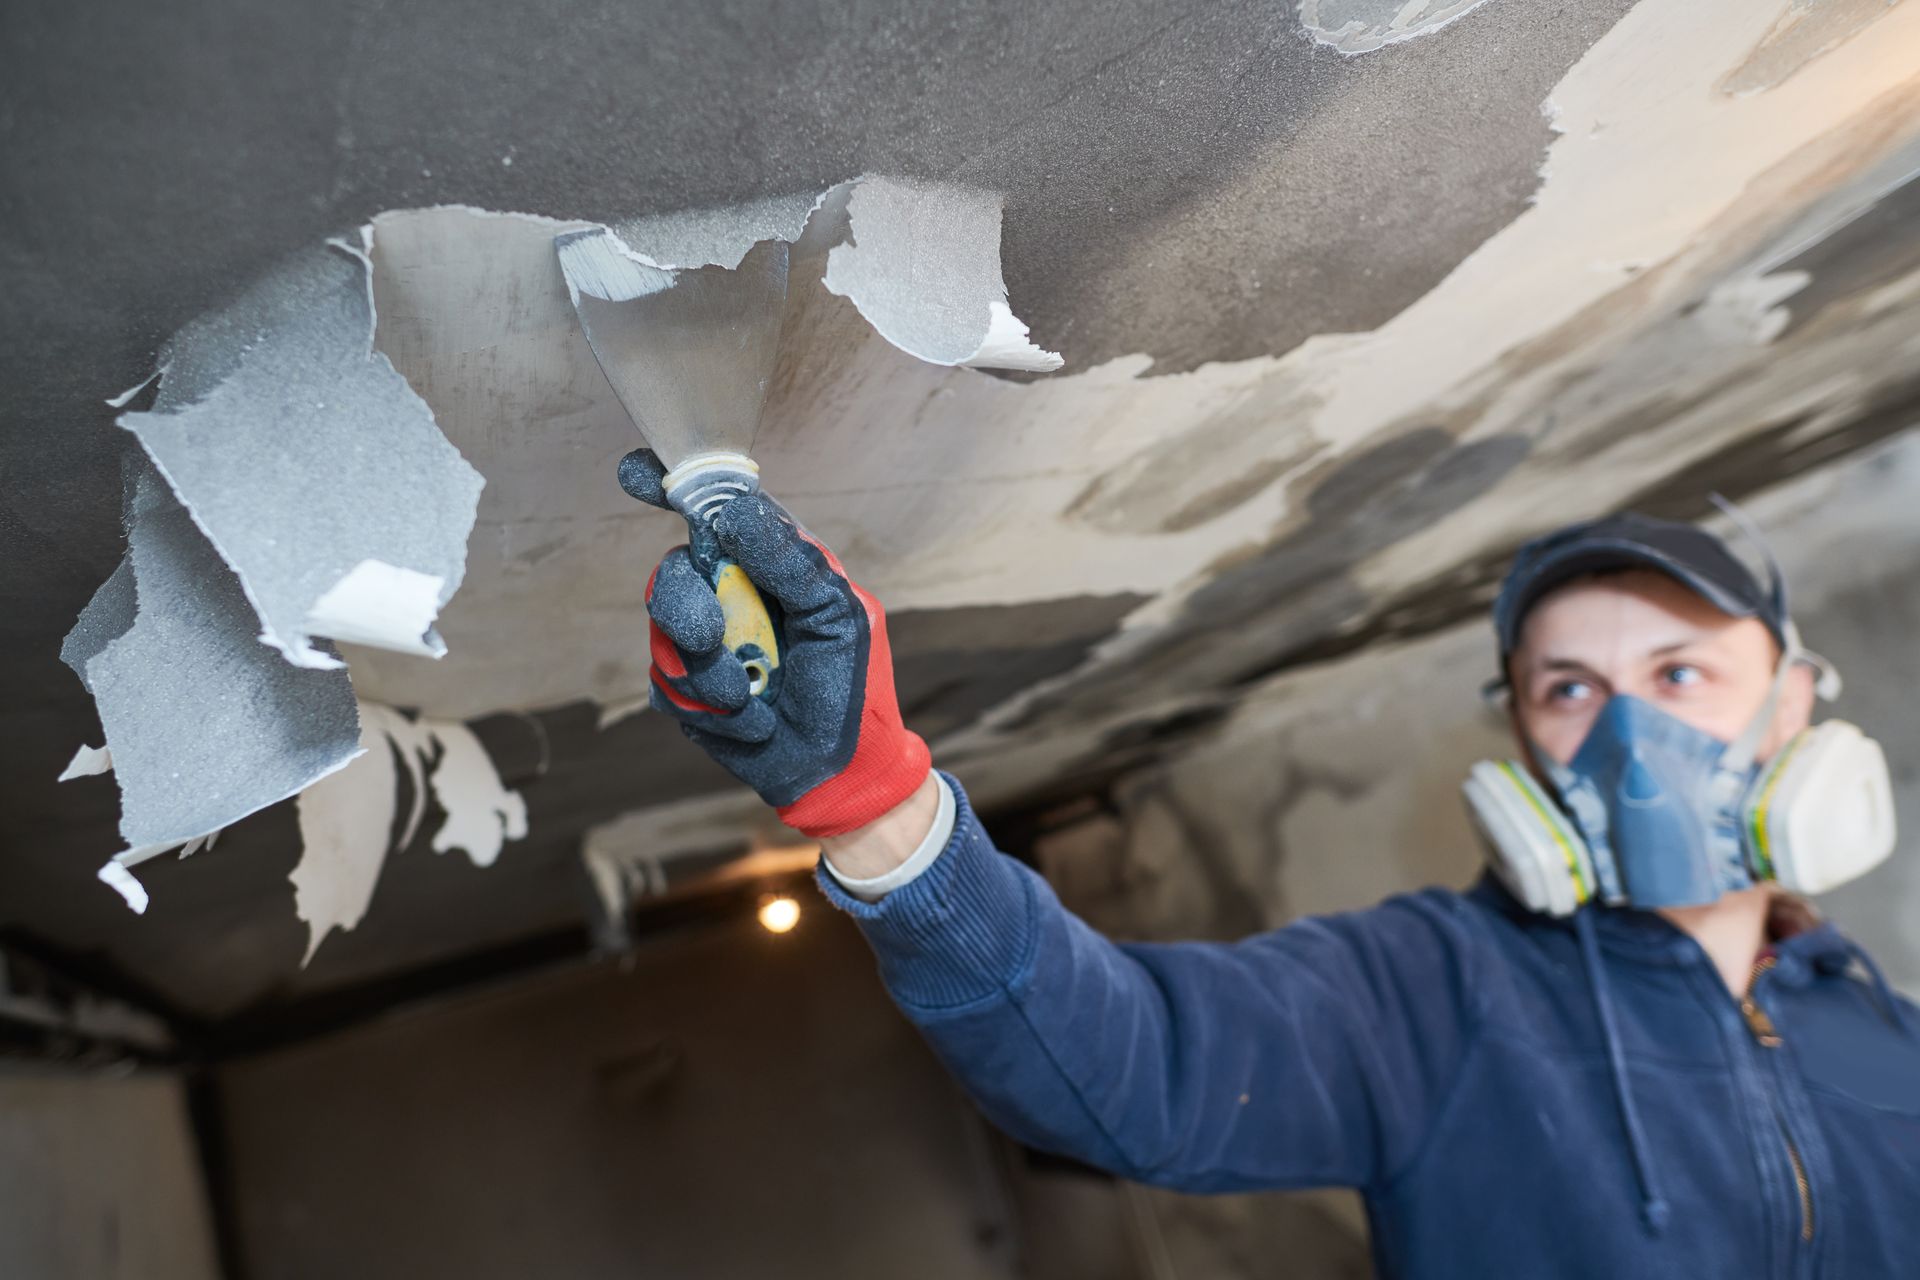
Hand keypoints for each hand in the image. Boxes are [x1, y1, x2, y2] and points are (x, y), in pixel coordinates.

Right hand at [622, 449, 930, 837]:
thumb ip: (790, 560)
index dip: (674, 488)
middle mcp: (731, 595)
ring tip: (753, 695)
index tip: (636, 473)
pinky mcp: (685, 691)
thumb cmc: (851, 685)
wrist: (840, 769)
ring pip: (664, 632)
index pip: (717, 513)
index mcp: (769, 565)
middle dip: (685, 606)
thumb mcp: (837, 613)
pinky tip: (750, 719)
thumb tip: (732, 510)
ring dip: (711, 672)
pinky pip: (667, 683)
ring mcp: (703, 643)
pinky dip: (711, 706)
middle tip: (710, 637)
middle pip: (674, 571)